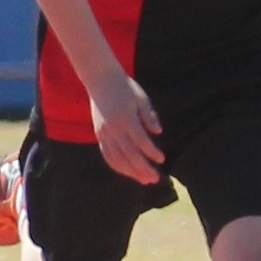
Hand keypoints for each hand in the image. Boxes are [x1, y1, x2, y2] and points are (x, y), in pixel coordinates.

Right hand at [87, 68, 165, 183]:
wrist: (100, 80)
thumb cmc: (125, 87)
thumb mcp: (141, 98)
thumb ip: (149, 115)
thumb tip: (158, 132)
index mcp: (125, 118)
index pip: (140, 140)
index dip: (151, 151)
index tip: (162, 159)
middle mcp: (113, 128)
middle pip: (128, 153)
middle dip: (142, 168)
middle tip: (155, 179)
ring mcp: (104, 133)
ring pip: (116, 158)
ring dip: (130, 171)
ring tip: (144, 180)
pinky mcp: (99, 135)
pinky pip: (107, 154)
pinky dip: (117, 166)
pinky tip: (128, 172)